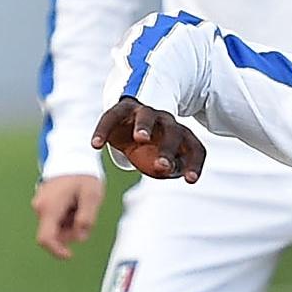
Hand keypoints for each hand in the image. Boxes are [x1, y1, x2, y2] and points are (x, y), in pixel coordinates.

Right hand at [32, 173, 105, 258]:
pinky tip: (74, 203)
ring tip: (80, 205)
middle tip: (86, 214)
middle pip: (54, 234)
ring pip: (55, 227)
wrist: (72, 157)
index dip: (57, 251)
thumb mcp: (92, 196)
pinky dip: (66, 217)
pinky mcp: (43, 204)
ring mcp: (40, 205)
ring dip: (70, 223)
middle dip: (71, 231)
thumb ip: (86, 218)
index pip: (46, 239)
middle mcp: (40, 207)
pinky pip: (55, 218)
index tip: (70, 255)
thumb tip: (80, 237)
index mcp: (50, 207)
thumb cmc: (83, 176)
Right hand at [91, 98, 205, 182]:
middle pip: (173, 131)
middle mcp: (166, 121)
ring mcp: (144, 112)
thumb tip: (169, 171)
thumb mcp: (160, 160)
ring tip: (140, 139)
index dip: (195, 164)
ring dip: (145, 127)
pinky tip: (95, 145)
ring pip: (147, 116)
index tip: (190, 181)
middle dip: (169, 148)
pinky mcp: (121, 109)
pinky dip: (103, 130)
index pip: (194, 148)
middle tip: (162, 166)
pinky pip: (112, 117)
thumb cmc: (151, 148)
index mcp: (180, 135)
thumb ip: (168, 168)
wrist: (129, 124)